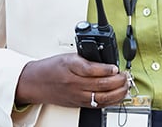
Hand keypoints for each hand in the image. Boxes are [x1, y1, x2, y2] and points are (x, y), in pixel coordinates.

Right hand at [14, 53, 128, 108]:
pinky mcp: (78, 103)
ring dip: (118, 92)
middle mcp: (74, 84)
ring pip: (102, 97)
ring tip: (125, 86)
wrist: (35, 83)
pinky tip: (118, 96)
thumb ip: (86, 58)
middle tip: (125, 75)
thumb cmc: (50, 69)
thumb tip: (106, 61)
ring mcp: (77, 96)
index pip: (92, 70)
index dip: (107, 69)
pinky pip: (98, 104)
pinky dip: (111, 101)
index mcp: (71, 68)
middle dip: (118, 81)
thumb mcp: (68, 57)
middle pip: (100, 85)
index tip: (116, 67)